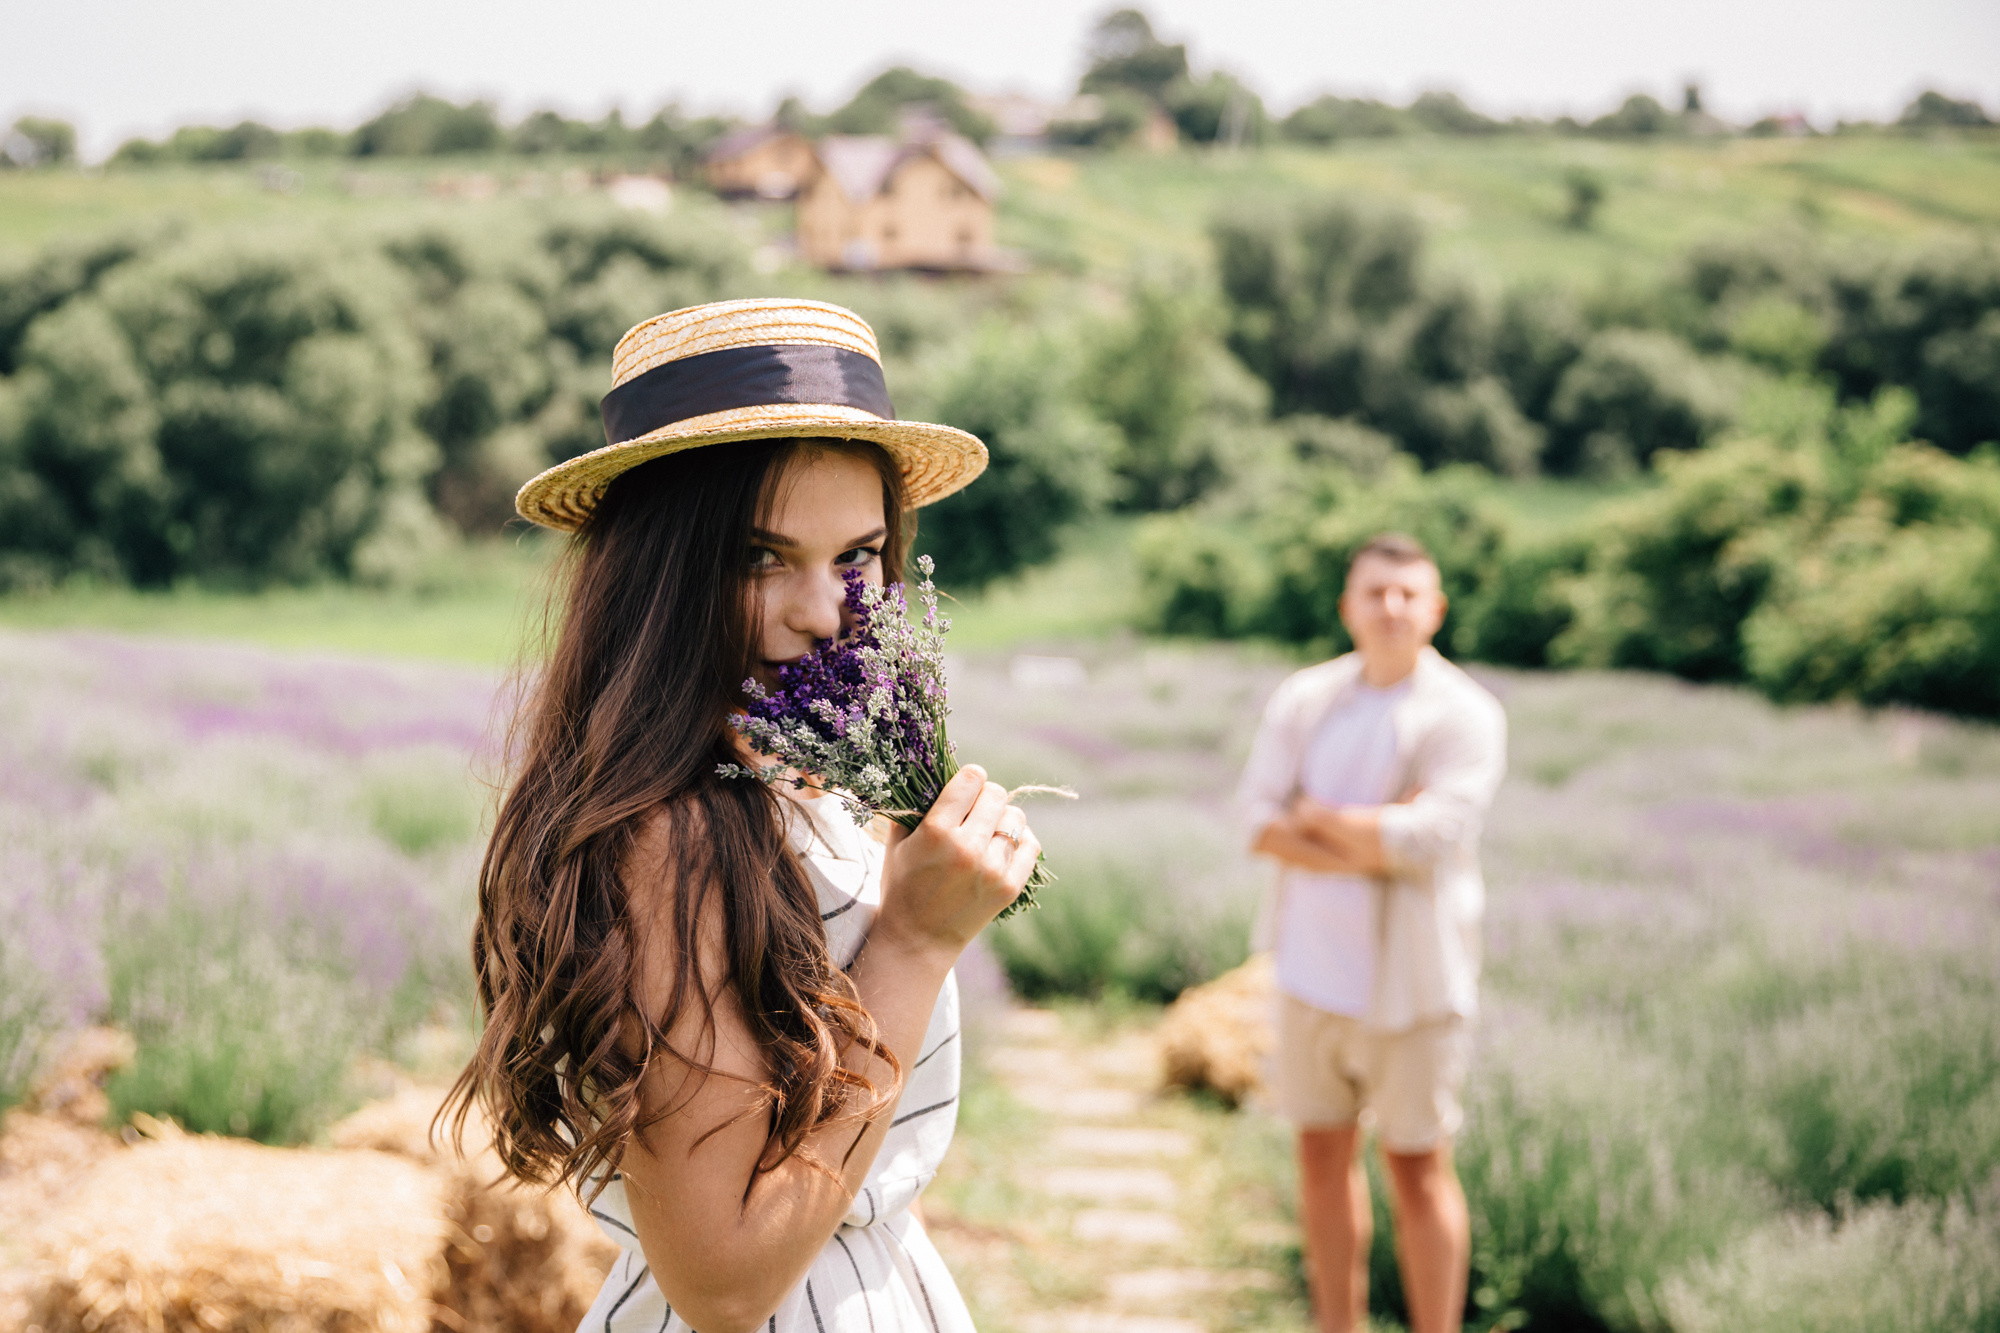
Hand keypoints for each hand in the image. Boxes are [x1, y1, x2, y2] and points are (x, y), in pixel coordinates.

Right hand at [876, 765, 1038, 961]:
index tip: (965, 786)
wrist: (917, 939)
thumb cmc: (903, 884)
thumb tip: (933, 771)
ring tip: (987, 830)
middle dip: (985, 797)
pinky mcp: (1009, 887)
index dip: (969, 778)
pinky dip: (1020, 839)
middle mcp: (967, 848)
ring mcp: (992, 869)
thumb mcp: (897, 842)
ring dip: (1002, 818)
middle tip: (974, 811)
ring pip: (1016, 817)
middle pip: (996, 794)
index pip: (971, 779)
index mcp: (936, 832)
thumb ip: (914, 805)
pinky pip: (1031, 844)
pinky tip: (1003, 845)